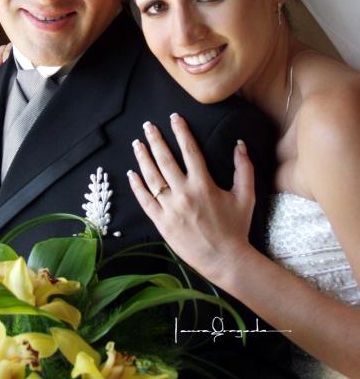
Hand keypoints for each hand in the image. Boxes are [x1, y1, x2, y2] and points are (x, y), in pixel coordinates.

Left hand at [127, 113, 255, 284]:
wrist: (225, 260)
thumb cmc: (236, 227)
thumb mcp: (246, 196)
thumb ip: (244, 168)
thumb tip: (240, 144)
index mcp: (203, 184)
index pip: (190, 150)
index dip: (181, 132)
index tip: (174, 118)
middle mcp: (184, 193)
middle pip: (165, 160)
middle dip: (156, 140)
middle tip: (148, 126)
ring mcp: (170, 208)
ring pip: (152, 177)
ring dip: (143, 158)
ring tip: (137, 143)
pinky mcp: (161, 223)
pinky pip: (145, 201)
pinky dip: (137, 186)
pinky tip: (132, 173)